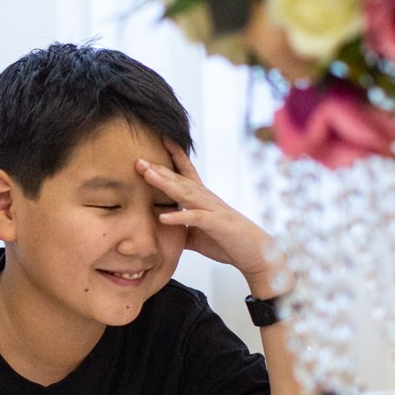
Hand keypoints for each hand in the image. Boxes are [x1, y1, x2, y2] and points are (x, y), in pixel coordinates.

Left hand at [137, 142, 286, 297]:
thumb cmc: (227, 242)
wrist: (256, 254)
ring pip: (186, 192)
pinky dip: (179, 217)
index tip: (161, 140)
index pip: (187, 173)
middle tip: (138, 160)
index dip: (174, 156)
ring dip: (165, 184)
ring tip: (147, 175)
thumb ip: (181, 228)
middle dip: (159, 169)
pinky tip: (163, 217)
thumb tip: (162, 228)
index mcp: (202, 199)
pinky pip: (195, 218)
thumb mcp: (198, 235)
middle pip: (180, 179)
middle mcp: (207, 199)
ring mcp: (212, 210)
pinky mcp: (217, 224)